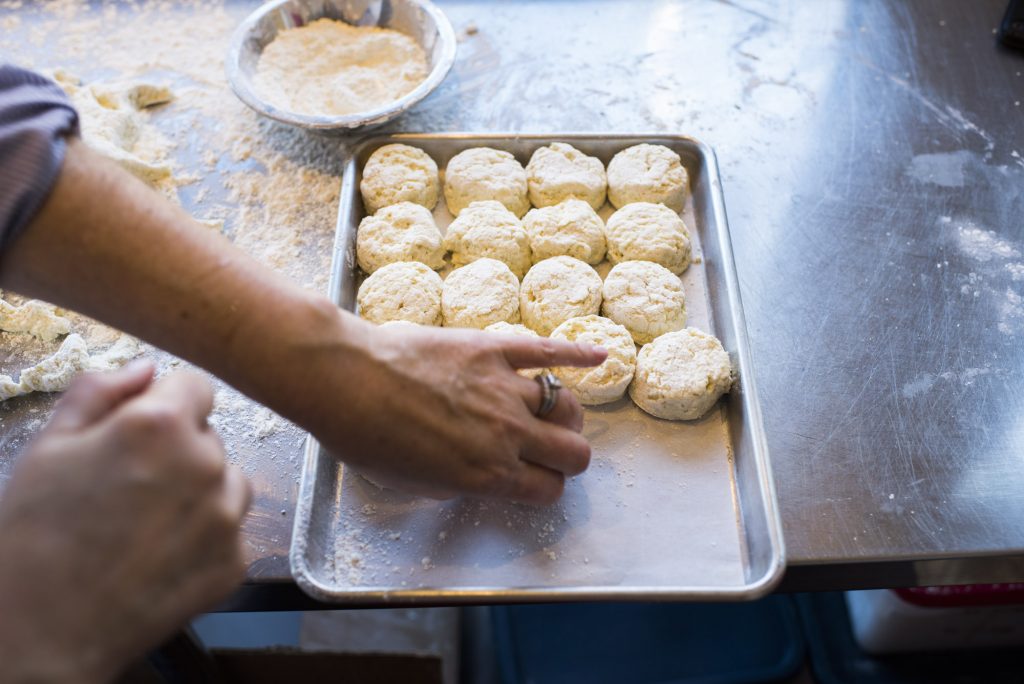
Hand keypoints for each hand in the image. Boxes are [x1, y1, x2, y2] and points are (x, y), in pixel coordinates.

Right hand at [0, 363, 250, 683]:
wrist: (40, 632)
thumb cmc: (34, 535)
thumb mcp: (50, 445)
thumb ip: (101, 392)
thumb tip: (147, 368)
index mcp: (161, 425)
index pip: (196, 386)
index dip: (166, 404)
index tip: (142, 431)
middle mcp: (207, 465)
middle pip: (210, 437)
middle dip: (180, 450)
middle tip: (131, 486)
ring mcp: (227, 518)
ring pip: (228, 482)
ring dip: (201, 492)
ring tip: (146, 522)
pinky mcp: (235, 562)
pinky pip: (231, 532)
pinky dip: (206, 538)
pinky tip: (161, 555)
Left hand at [324, 321, 605, 503]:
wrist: (347, 380)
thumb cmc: (366, 437)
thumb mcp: (412, 485)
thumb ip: (457, 484)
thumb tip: (476, 473)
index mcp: (487, 475)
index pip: (549, 490)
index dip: (546, 488)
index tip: (536, 480)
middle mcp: (507, 435)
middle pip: (574, 452)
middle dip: (568, 457)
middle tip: (551, 450)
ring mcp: (504, 389)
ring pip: (566, 406)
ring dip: (566, 415)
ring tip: (554, 413)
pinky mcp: (494, 350)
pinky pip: (548, 351)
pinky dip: (579, 355)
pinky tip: (600, 358)